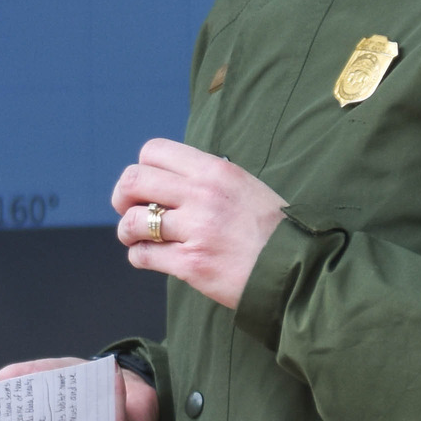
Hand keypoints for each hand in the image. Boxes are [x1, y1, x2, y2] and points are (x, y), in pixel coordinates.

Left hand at [112, 138, 285, 310]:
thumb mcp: (244, 186)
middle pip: (134, 181)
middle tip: (128, 209)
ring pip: (134, 221)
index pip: (154, 151)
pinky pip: (143, 255)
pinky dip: (139, 256)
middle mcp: (202, 195)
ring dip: (128, 230)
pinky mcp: (191, 264)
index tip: (145, 185)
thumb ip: (207, 179)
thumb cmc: (272, 229)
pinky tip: (149, 257)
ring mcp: (196, 230)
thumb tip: (169, 178)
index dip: (141, 167)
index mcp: (215, 170)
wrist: (297, 270)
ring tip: (136, 237)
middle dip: (123, 196)